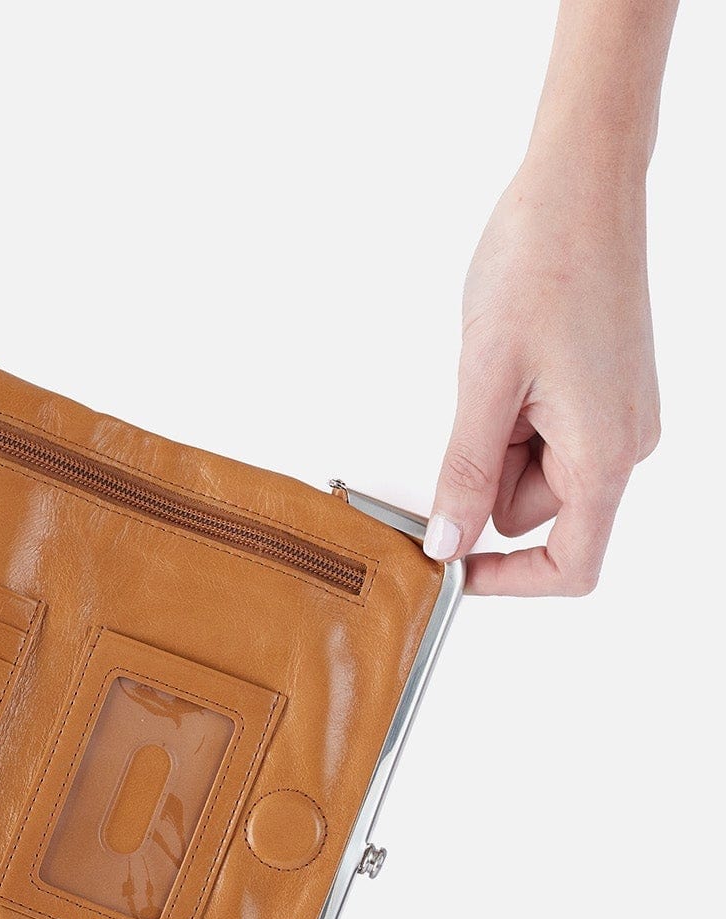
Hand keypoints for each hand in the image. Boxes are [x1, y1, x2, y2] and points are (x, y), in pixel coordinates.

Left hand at [425, 158, 660, 593]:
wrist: (580, 184)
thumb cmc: (542, 263)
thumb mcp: (485, 381)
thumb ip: (467, 473)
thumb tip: (448, 544)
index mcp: (606, 451)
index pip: (572, 564)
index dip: (509, 581)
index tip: (452, 570)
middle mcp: (624, 443)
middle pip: (534, 514)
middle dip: (485, 478)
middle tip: (469, 406)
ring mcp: (615, 418)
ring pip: (529, 474)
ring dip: (494, 442)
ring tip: (494, 369)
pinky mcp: (601, 395)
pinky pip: (542, 436)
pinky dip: (510, 418)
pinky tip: (508, 364)